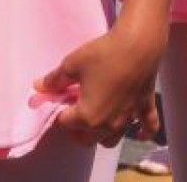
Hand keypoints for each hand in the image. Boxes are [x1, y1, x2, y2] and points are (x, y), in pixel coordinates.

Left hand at [34, 23, 165, 146]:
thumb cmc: (102, 54)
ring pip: (111, 141)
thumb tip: (38, 86)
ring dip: (100, 135)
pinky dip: (142, 133)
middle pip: (85, 139)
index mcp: (87, 117)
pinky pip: (148, 128)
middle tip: (72, 110)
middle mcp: (108, 125)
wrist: (138, 44)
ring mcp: (128, 119)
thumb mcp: (71, 64)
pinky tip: (138, 132)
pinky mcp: (145, 109)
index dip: (58, 110)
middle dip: (76, 129)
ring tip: (95, 119)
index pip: (64, 123)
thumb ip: (54, 79)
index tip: (58, 98)